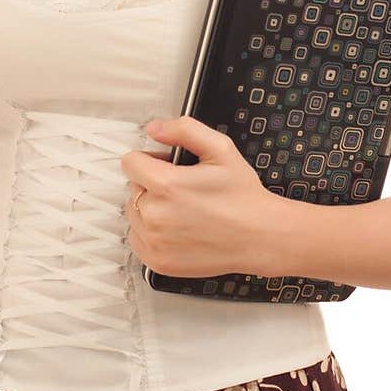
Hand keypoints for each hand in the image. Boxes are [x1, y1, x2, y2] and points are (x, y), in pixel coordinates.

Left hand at [121, 115, 272, 278]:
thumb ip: (184, 130)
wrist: (259, 237)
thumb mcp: (220, 148)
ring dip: (150, 208)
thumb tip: (155, 128)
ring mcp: (154, 242)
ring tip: (182, 210)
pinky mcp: (157, 262)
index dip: (150, 160)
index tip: (168, 167)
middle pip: (133, 188)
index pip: (130, 162)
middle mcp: (155, 216)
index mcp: (167, 185)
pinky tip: (177, 229)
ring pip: (134, 213)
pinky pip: (137, 238)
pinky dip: (151, 232)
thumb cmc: (242, 195)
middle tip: (183, 190)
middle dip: (151, 184)